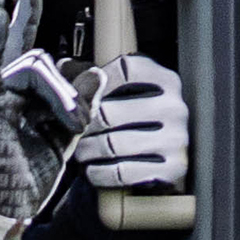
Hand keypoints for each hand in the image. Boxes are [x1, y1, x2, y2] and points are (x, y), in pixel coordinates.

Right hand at [0, 0, 96, 239]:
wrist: (0, 207)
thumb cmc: (23, 180)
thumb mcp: (62, 136)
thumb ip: (79, 105)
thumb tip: (96, 74)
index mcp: (16, 101)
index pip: (25, 58)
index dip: (25, 27)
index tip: (30, 1)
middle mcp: (0, 94)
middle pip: (19, 49)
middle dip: (25, 17)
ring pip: (28, 64)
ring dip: (56, 87)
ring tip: (66, 117)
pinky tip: (4, 19)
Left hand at [72, 52, 187, 190]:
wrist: (168, 158)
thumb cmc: (140, 119)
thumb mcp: (125, 90)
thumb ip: (95, 76)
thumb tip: (63, 67)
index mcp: (166, 80)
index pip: (125, 69)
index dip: (95, 80)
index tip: (81, 94)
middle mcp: (174, 107)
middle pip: (109, 113)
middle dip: (84, 125)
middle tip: (73, 132)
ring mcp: (176, 139)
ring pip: (112, 145)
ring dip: (88, 150)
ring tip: (81, 150)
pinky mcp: (172, 169)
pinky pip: (121, 172)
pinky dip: (99, 172)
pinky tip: (93, 169)